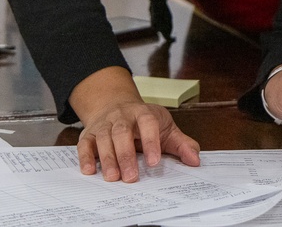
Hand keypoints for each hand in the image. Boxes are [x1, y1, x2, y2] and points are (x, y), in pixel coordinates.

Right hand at [70, 66, 199, 181]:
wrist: (114, 103)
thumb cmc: (144, 121)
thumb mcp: (165, 128)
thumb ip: (181, 144)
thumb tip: (195, 160)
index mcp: (143, 113)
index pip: (148, 123)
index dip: (151, 141)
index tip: (154, 162)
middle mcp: (122, 116)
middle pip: (122, 132)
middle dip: (126, 155)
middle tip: (131, 177)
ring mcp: (105, 124)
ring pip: (104, 138)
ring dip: (108, 158)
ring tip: (113, 177)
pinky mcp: (90, 134)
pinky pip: (85, 144)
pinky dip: (86, 157)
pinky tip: (89, 171)